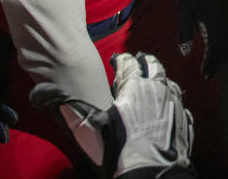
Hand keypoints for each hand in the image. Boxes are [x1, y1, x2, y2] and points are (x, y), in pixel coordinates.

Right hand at [30, 53, 194, 177]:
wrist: (150, 174)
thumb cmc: (120, 150)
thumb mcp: (90, 127)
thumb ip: (69, 106)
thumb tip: (44, 92)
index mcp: (136, 87)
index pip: (128, 64)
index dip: (121, 61)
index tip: (117, 60)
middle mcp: (158, 90)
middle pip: (154, 67)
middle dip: (146, 62)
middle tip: (140, 60)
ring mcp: (174, 104)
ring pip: (170, 83)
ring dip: (161, 80)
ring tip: (155, 81)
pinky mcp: (183, 121)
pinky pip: (180, 105)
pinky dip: (173, 102)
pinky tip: (169, 107)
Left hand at [174, 0, 227, 76]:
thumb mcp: (183, 13)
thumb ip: (185, 33)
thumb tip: (186, 53)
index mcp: (211, 23)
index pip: (213, 47)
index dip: (209, 62)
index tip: (204, 74)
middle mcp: (218, 22)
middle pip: (221, 47)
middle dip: (216, 63)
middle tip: (209, 76)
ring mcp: (219, 19)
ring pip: (224, 42)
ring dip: (219, 56)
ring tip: (212, 68)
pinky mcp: (217, 17)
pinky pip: (222, 36)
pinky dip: (220, 47)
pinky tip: (214, 52)